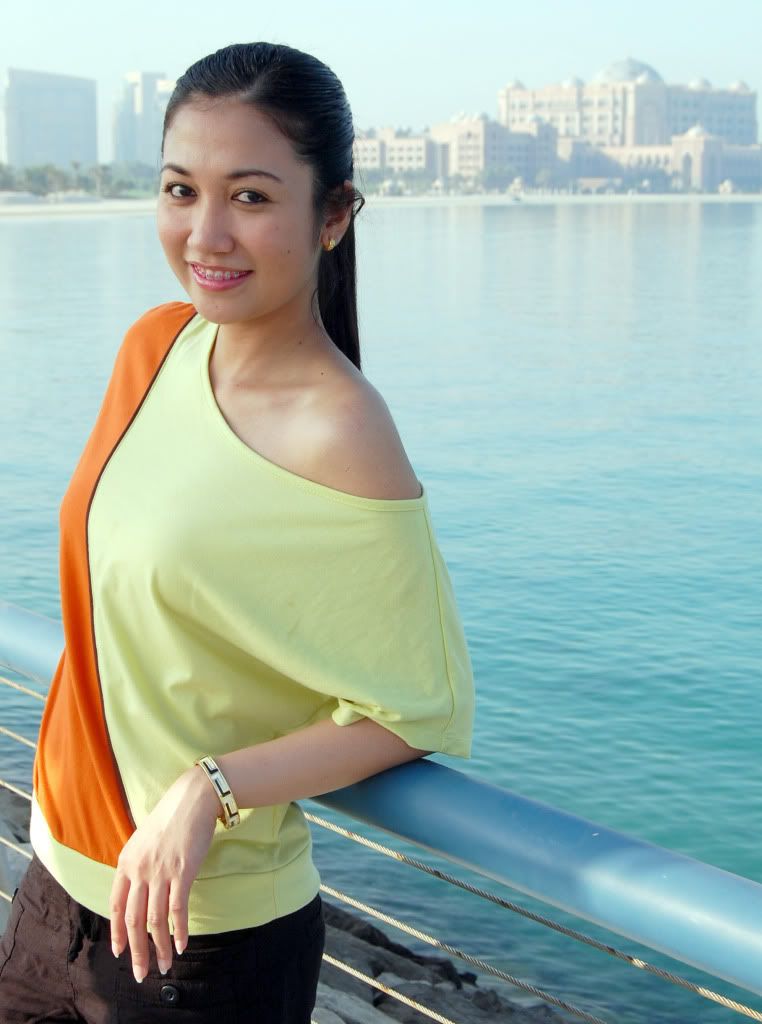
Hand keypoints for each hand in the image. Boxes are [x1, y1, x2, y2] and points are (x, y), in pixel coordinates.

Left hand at [109, 765, 220, 982]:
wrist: (193, 798)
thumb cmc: (170, 818)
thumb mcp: (143, 841)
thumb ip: (137, 866)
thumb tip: (138, 892)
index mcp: (126, 863)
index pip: (116, 906)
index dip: (117, 932)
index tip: (120, 952)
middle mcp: (139, 870)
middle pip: (133, 920)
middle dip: (137, 950)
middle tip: (140, 972)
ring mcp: (160, 872)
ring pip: (155, 920)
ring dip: (160, 947)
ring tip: (164, 965)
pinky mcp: (183, 872)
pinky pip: (177, 909)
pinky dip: (179, 930)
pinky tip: (181, 945)